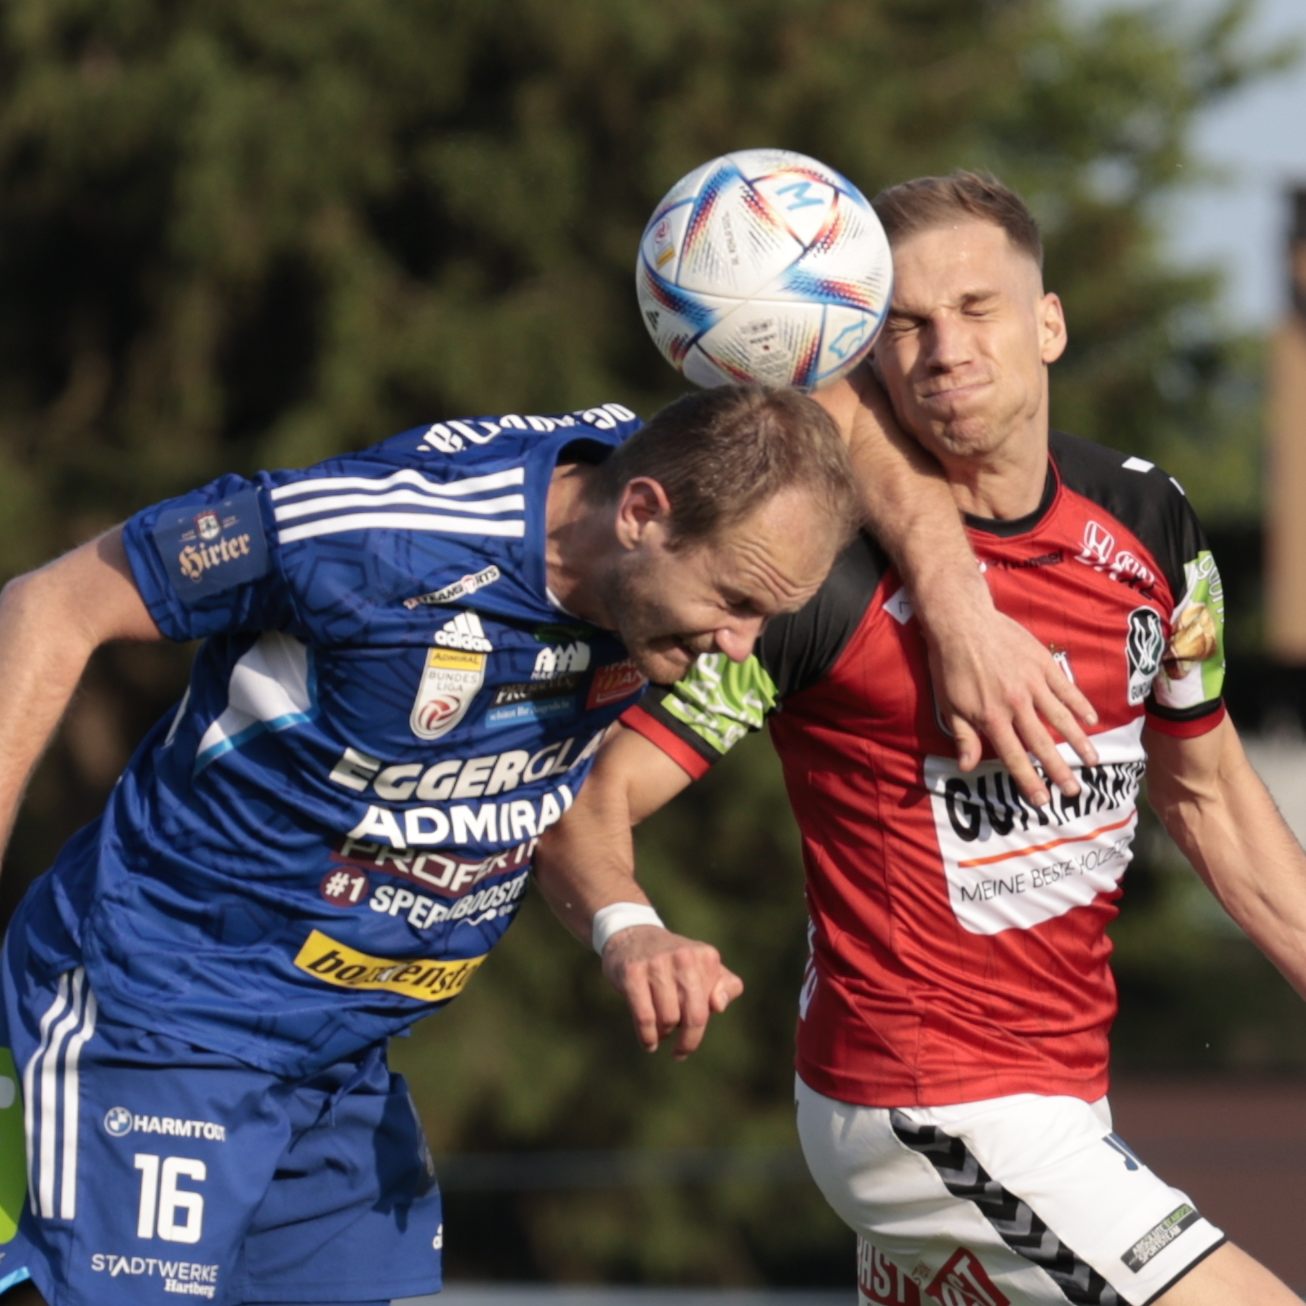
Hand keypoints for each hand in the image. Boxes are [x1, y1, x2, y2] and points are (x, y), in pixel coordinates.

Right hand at [600, 926, 743, 1059]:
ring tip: (660, 1034)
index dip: (700, 1030)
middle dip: (687, 1041)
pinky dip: (647, 1037)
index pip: (711, 1006)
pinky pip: (644, 1017)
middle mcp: (684, 956)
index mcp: (706, 956)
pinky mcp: (633, 972)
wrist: (632, 937)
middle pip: (693, 1016)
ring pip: (667, 1019)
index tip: (690, 1040)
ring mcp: (657, 963)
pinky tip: (648, 1042)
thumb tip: (719, 1006)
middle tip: (680, 1053)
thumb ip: (725, 986)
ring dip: (663, 1035)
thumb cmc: (674, 964)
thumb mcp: (704, 967)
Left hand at [928, 608, 1099, 805]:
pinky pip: (1066, 688)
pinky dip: (1080, 705)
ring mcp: (1032, 683)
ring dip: (1079, 742)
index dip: (1029, 781)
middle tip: (1075, 791)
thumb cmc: (949, 665)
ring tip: (1093, 761)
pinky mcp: (1042, 663)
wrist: (962, 622)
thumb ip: (963, 737)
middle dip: (1060, 770)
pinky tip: (1092, 720)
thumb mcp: (948, 704)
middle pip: (1042, 743)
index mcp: (991, 717)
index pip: (1014, 756)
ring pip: (1061, 718)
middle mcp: (1016, 704)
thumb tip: (967, 768)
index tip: (1043, 801)